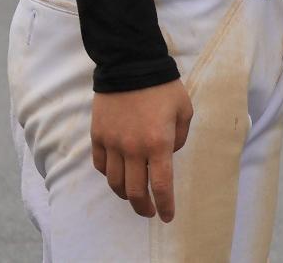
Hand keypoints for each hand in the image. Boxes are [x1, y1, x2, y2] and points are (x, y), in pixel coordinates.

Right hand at [91, 79, 192, 221]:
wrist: (131, 66)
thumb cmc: (164, 87)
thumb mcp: (184, 110)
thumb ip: (179, 137)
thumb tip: (167, 153)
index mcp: (158, 143)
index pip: (161, 185)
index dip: (164, 205)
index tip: (166, 216)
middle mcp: (133, 149)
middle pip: (134, 191)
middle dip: (143, 206)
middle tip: (149, 211)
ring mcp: (112, 143)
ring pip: (115, 182)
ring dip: (125, 194)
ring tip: (133, 195)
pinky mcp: (98, 136)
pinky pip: (101, 165)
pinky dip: (109, 175)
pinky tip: (117, 174)